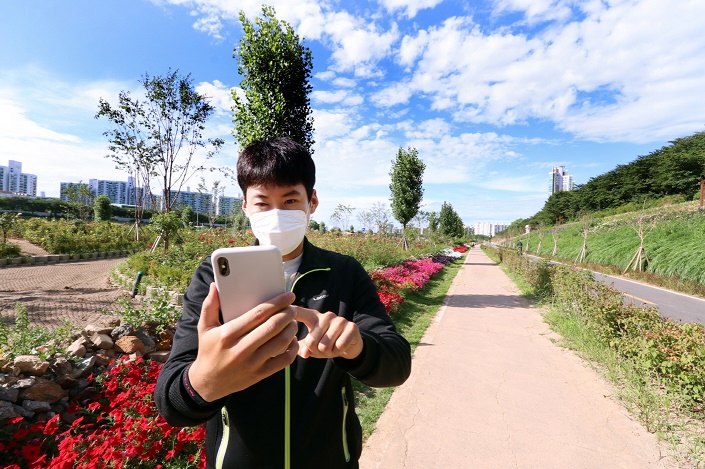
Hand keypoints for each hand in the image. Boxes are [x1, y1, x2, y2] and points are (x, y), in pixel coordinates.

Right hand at [188, 283, 298, 401]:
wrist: (207, 382)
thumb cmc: (208, 350)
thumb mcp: (205, 328)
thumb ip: (210, 306)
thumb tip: (215, 286)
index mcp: (228, 334)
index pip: (258, 314)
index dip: (277, 303)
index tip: (288, 296)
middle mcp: (240, 348)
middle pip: (272, 326)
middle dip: (287, 314)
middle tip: (293, 307)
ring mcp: (251, 363)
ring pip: (280, 342)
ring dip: (291, 329)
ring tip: (293, 321)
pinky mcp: (259, 374)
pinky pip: (283, 361)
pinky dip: (292, 349)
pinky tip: (292, 340)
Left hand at [293, 306, 363, 359]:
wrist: (349, 345)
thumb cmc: (326, 344)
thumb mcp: (312, 346)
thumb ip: (303, 348)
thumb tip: (304, 352)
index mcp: (313, 317)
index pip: (299, 312)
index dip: (290, 312)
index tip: (283, 307)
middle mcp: (326, 316)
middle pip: (311, 341)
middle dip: (316, 351)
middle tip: (323, 349)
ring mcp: (340, 320)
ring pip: (325, 345)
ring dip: (328, 352)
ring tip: (332, 347)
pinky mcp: (352, 327)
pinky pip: (340, 346)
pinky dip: (339, 351)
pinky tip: (342, 346)